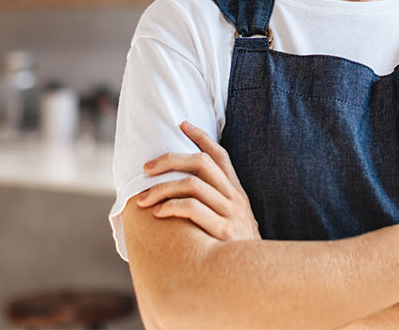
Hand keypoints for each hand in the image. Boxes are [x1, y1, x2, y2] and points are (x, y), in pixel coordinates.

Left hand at [133, 121, 259, 241]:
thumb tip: (184, 192)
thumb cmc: (236, 249)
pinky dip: (172, 206)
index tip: (182, 124)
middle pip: (201, 163)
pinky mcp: (223, 230)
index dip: (201, 137)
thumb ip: (217, 204)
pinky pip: (193, 209)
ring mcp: (230, 213)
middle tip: (146, 168)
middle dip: (169, 160)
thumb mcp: (235, 220)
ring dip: (161, 187)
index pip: (220, 156)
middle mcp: (235, 198)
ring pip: (192, 184)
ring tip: (143, 199)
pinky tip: (158, 213)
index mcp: (237, 192)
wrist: (255, 276)